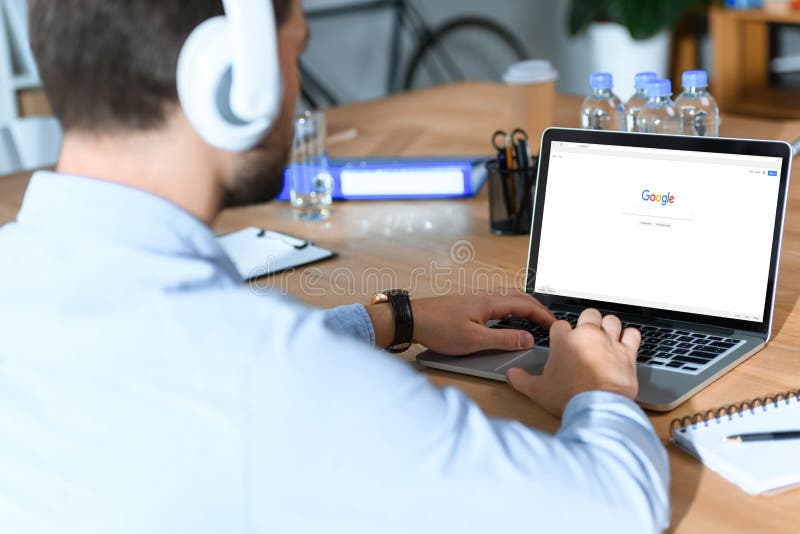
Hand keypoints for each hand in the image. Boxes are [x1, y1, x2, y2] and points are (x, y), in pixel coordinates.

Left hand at [366, 290, 554, 354]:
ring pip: (509, 298)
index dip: (544, 316)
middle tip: (550, 323)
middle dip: (538, 309)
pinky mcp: (469, 304)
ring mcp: (477, 298)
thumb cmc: (438, 328)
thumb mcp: (474, 340)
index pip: (526, 305)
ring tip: (535, 319)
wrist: (413, 319)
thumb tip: (527, 339)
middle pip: (520, 298)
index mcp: (490, 302)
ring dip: (525, 307)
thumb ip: (503, 340)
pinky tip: (509, 318)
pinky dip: (512, 308)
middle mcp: (486, 296)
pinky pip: (499, 301)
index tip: (556, 326)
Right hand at [506, 309, 639, 416]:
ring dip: (608, 326)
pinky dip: (630, 337)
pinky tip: (626, 342)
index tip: (562, 341)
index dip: (561, 333)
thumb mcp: (538, 390)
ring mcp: (609, 342)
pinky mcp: (627, 353)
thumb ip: (522, 380)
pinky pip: (632, 334)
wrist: (597, 409)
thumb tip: (512, 375)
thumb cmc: (569, 398)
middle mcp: (587, 336)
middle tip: (585, 335)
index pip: (561, 325)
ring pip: (611, 320)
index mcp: (564, 341)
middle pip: (588, 314)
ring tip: (606, 336)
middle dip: (587, 322)